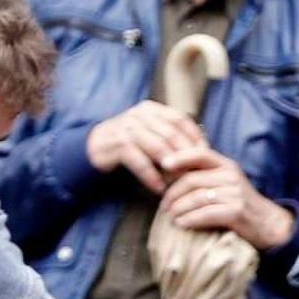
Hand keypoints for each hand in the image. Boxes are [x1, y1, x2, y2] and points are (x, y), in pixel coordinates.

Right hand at [86, 100, 206, 192]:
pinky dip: (151, 176)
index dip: (194, 137)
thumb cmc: (125, 143)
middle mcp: (139, 115)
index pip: (180, 119)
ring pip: (157, 147)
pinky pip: (139, 161)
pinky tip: (159, 188)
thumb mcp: (147, 133)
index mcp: (150, 109)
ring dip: (170, 166)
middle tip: (195, 173)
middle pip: (170, 134)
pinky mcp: (117, 145)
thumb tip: (200, 147)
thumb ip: (168, 135)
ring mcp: (126, 129)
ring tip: (180, 182)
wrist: (93, 148)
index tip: (205, 155)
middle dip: (185, 154)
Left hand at [160, 148, 292, 249]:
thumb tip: (169, 174)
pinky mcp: (237, 211)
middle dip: (173, 194)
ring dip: (179, 209)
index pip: (200, 153)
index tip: (163, 164)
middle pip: (192, 180)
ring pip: (196, 198)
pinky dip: (190, 220)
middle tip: (164, 207)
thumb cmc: (238, 205)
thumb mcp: (224, 184)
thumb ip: (203, 177)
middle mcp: (231, 175)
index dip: (180, 157)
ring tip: (171, 218)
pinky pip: (205, 213)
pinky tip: (182, 224)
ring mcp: (235, 193)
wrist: (268, 225)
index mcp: (226, 165)